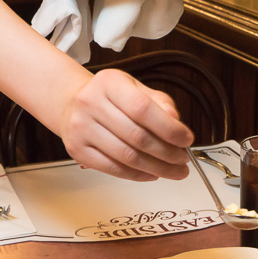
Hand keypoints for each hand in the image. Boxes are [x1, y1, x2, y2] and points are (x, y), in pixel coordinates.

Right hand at [59, 69, 194, 180]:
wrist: (71, 103)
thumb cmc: (108, 97)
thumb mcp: (135, 88)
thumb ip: (159, 102)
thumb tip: (175, 122)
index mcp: (109, 83)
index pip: (143, 108)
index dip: (169, 128)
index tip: (186, 140)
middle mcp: (91, 103)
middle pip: (137, 137)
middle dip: (167, 153)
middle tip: (182, 161)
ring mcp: (81, 128)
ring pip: (127, 157)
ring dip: (156, 168)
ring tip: (172, 170)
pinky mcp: (77, 150)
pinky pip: (113, 168)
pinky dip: (137, 175)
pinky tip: (151, 173)